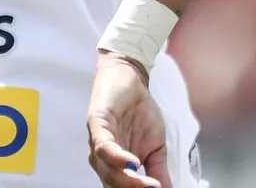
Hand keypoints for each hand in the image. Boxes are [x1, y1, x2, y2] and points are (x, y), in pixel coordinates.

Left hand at [86, 52, 171, 187]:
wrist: (131, 79)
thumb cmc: (139, 112)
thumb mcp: (157, 146)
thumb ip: (158, 169)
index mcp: (116, 167)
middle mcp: (103, 160)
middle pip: (114, 184)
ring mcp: (98, 143)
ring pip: (108, 170)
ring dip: (128, 181)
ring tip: (148, 186)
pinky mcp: (96, 125)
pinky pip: (104, 146)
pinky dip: (117, 157)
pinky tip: (132, 163)